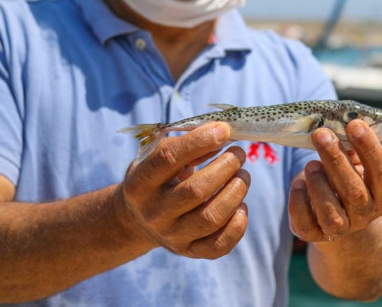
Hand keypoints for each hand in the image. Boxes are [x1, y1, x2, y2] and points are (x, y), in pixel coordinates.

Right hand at [115, 122, 249, 258]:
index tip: (223, 130)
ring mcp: (171, 236)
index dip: (199, 141)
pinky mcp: (189, 251)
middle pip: (196, 190)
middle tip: (238, 153)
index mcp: (140, 183)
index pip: (168, 159)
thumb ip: (186, 144)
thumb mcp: (158, 156)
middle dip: (226, 167)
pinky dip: (238, 225)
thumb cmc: (156, 177)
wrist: (138, 219)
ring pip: (211, 218)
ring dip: (236, 191)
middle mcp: (153, 213)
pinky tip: (241, 206)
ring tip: (243, 175)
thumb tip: (221, 134)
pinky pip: (219, 245)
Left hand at [288, 120, 381, 242]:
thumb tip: (343, 121)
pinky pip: (305, 223)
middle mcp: (365, 215)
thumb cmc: (348, 180)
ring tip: (310, 164)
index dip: (370, 148)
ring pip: (331, 213)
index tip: (355, 124)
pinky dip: (299, 201)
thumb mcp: (356, 165)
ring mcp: (341, 229)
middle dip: (336, 160)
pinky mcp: (314, 235)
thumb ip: (353, 148)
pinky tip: (299, 183)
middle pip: (354, 192)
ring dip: (318, 183)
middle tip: (321, 134)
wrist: (339, 220)